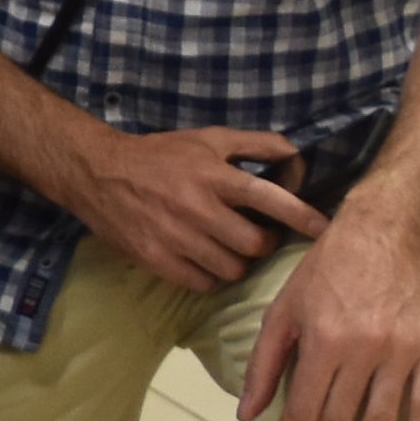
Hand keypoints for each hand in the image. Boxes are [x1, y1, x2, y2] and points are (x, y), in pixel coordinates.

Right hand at [64, 122, 321, 295]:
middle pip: (255, 244)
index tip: (323, 230)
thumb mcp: (208, 138)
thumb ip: (257, 143)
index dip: (302, 216)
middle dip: (263, 243)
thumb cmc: (160, 154)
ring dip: (237, 262)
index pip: (270, 198)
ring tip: (226, 248)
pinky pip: (202, 282)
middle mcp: (197, 207)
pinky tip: (201, 259)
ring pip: (232, 268)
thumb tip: (297, 157)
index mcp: (214, 175)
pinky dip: (209, 275)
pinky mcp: (155, 258)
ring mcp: (175, 236)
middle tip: (254, 236)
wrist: (97, 172)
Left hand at [245, 214, 419, 420]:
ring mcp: (400, 351)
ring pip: (379, 415)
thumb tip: (246, 412)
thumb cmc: (326, 271)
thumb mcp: (282, 310)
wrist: (386, 236)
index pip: (303, 407)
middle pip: (338, 415)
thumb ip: (264, 364)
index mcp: (322, 340)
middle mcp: (363, 350)